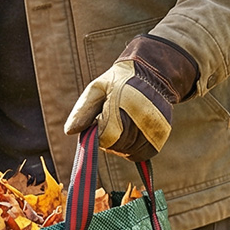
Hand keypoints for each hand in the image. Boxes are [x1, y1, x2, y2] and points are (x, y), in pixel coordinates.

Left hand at [64, 34, 197, 160]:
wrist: (152, 75)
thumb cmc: (118, 82)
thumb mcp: (96, 89)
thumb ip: (82, 110)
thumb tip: (70, 131)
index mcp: (125, 106)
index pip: (104, 137)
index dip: (99, 130)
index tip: (101, 117)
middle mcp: (143, 119)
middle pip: (115, 146)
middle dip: (109, 137)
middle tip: (113, 119)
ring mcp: (154, 128)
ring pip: (127, 151)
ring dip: (120, 143)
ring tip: (123, 123)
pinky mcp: (160, 136)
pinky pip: (140, 154)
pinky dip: (133, 149)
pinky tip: (131, 134)